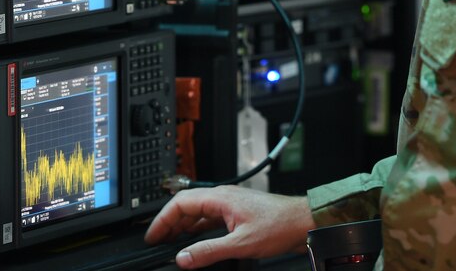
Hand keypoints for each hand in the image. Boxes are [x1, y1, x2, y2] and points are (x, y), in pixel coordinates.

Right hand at [144, 185, 314, 268]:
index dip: (162, 219)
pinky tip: (195, 243)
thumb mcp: (241, 243)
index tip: (152, 236)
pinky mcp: (237, 215)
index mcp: (221, 198)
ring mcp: (230, 206)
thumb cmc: (280, 224)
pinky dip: (197, 231)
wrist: (303, 222)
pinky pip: (210, 220)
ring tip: (171, 245)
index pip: (181, 203)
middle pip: (187, 207)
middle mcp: (224, 198)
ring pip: (198, 214)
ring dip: (183, 228)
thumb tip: (184, 258)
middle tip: (157, 243)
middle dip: (169, 224)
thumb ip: (209, 251)